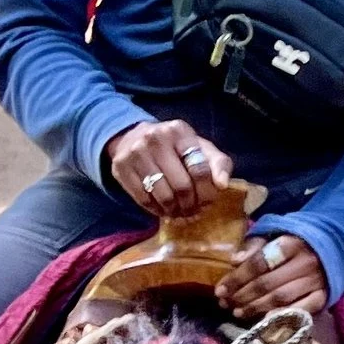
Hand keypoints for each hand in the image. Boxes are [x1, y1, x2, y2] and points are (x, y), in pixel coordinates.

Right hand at [105, 118, 232, 217]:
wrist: (132, 137)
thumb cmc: (174, 147)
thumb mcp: (199, 147)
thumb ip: (218, 163)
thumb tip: (223, 184)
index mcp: (179, 131)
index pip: (200, 169)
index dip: (207, 192)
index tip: (208, 203)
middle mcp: (155, 139)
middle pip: (182, 186)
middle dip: (191, 205)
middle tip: (193, 212)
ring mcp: (135, 153)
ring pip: (163, 196)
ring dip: (175, 211)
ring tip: (180, 213)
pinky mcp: (120, 168)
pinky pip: (143, 199)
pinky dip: (156, 210)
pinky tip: (163, 209)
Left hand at [222, 232, 329, 321]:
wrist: (335, 248)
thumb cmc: (297, 243)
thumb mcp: (275, 235)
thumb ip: (254, 245)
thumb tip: (234, 261)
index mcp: (291, 243)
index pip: (258, 263)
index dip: (236, 278)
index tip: (220, 290)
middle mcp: (305, 262)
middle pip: (267, 283)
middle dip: (242, 295)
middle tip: (226, 304)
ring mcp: (316, 281)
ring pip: (281, 298)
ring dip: (256, 308)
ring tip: (238, 312)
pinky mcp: (324, 296)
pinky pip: (301, 310)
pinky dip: (282, 316)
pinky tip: (265, 321)